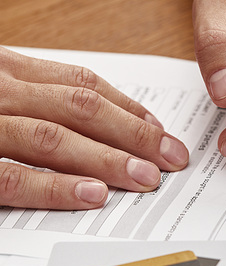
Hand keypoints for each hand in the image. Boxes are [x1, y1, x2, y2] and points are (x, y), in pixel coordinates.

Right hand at [0, 47, 187, 209]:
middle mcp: (0, 92)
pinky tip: (93, 194)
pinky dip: (56, 187)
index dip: (126, 108)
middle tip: (169, 158)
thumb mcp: (0, 91)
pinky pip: (14, 177)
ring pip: (52, 139)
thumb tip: (102, 119)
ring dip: (106, 159)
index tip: (160, 131)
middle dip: (131, 134)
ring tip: (145, 177)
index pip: (79, 84)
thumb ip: (38, 99)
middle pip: (77, 108)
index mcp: (8, 70)